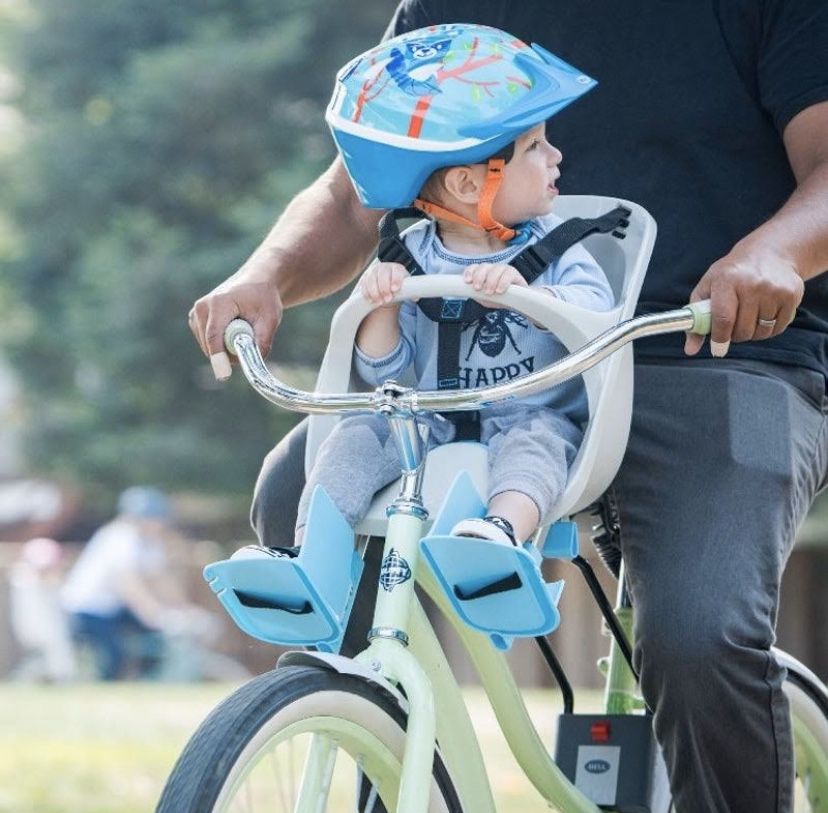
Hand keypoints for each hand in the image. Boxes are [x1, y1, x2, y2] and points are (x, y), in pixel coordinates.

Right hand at [189, 278, 282, 379]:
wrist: (254, 283)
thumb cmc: (263, 299)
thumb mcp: (271, 319)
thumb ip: (263, 341)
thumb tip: (255, 362)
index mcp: (219, 303)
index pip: (214, 336)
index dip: (219, 357)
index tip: (223, 375)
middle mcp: (201, 307)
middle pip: (211, 345)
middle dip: (230, 352)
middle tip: (251, 339)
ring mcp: (195, 314)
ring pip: (209, 347)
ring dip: (227, 347)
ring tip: (241, 328)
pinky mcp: (195, 320)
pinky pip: (208, 344)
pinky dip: (221, 343)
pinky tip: (232, 327)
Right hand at [359, 262, 408, 305]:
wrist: (386, 286)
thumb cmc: (397, 286)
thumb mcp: (405, 287)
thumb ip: (411, 291)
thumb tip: (415, 297)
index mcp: (396, 268)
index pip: (396, 271)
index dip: (396, 279)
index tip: (395, 289)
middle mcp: (384, 268)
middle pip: (382, 275)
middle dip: (384, 288)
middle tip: (388, 299)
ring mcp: (373, 272)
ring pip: (371, 280)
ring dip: (375, 292)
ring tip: (379, 302)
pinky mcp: (364, 278)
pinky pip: (363, 285)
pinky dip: (367, 293)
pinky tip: (371, 300)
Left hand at [463, 263, 527, 307]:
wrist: (517, 303)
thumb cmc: (499, 299)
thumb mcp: (484, 299)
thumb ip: (476, 294)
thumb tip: (468, 291)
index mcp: (483, 273)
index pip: (473, 268)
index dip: (469, 272)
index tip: (467, 281)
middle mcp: (492, 269)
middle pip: (483, 267)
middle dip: (479, 277)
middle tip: (478, 289)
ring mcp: (503, 269)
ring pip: (495, 269)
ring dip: (490, 281)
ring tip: (489, 292)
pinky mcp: (514, 273)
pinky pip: (508, 274)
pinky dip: (503, 282)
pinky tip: (499, 290)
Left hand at [684, 240, 803, 356]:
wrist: (769, 253)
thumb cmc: (731, 274)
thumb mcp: (707, 288)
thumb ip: (696, 319)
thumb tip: (690, 350)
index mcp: (726, 280)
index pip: (723, 318)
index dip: (719, 338)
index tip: (717, 349)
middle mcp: (752, 283)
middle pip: (743, 330)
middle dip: (735, 335)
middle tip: (733, 326)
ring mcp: (774, 289)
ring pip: (761, 332)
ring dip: (752, 332)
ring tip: (748, 317)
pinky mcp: (791, 295)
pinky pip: (778, 328)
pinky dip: (768, 329)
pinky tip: (763, 314)